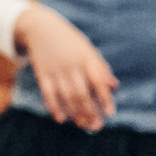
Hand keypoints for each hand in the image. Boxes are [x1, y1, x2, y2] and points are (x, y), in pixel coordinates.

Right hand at [18, 5, 119, 130]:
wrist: (41, 28)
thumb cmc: (70, 42)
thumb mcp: (88, 50)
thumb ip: (100, 68)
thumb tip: (114, 86)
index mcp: (86, 58)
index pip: (98, 81)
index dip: (105, 98)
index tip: (111, 113)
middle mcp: (71, 65)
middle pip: (81, 93)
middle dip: (90, 112)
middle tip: (97, 126)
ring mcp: (56, 70)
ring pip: (66, 96)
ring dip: (75, 112)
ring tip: (83, 124)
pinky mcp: (42, 73)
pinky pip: (48, 93)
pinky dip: (54, 107)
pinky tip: (60, 118)